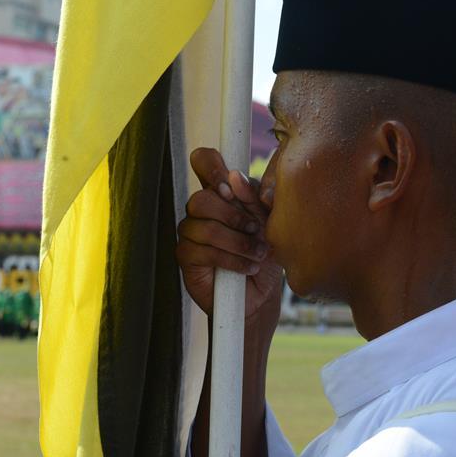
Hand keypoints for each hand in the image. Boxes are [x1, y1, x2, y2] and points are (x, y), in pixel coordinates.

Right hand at [175, 147, 282, 329]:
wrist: (262, 294)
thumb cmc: (265, 253)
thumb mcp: (269, 222)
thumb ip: (254, 199)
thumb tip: (234, 177)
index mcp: (221, 192)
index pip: (203, 162)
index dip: (210, 164)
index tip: (229, 185)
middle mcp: (201, 209)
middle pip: (201, 198)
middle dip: (233, 216)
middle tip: (255, 229)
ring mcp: (190, 231)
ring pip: (204, 227)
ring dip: (237, 242)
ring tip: (257, 254)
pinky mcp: (186, 256)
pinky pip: (202, 251)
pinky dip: (230, 259)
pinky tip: (246, 267)